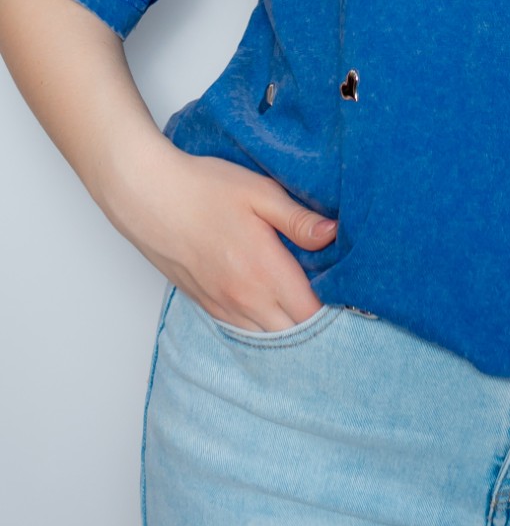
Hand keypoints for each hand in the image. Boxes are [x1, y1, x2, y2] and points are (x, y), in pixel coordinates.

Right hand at [110, 140, 337, 330]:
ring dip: (288, 327)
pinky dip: (261, 325)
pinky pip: (242, 330)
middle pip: (293, 333)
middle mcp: (244, 298)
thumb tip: (334, 234)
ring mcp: (222, 305)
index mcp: (264, 271)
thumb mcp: (260, 192)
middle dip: (315, 321)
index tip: (347, 291)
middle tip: (330, 298)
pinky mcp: (205, 304)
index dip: (335, 308)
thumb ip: (298, 219)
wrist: (147, 195)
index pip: (311, 313)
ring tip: (301, 303)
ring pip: (267, 337)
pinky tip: (270, 304)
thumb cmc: (203, 188)